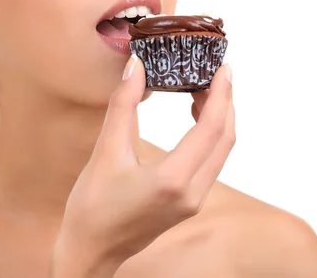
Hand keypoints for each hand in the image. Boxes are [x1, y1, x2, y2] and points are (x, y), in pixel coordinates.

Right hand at [51, 56, 234, 275]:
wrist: (91, 250)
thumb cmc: (93, 205)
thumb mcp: (105, 151)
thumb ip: (123, 105)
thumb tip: (136, 66)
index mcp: (173, 180)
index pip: (211, 129)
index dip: (221, 95)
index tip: (224, 69)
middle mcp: (192, 193)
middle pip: (225, 140)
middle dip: (224, 103)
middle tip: (215, 73)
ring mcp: (193, 201)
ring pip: (221, 152)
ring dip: (218, 119)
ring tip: (203, 90)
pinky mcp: (187, 203)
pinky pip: (211, 163)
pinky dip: (209, 136)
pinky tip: (194, 119)